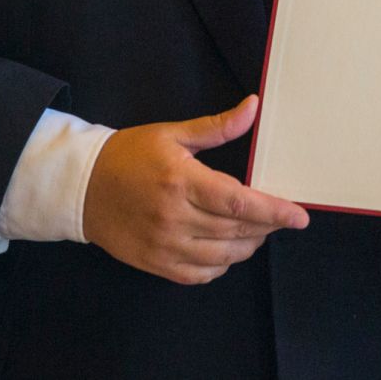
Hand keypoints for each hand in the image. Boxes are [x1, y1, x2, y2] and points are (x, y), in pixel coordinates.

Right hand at [82, 96, 308, 284]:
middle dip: (266, 226)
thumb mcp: (173, 134)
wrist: (80, 186)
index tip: (300, 217)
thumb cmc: (129, 155)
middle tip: (281, 217)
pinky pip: (199, 275)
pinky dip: (221, 266)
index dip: (274, 211)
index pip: (240, 202)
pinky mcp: (154, 263)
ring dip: (248, 246)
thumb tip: (254, 107)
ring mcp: (163, 245)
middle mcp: (174, 217)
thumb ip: (217, 127)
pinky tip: (227, 250)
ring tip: (256, 231)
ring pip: (223, 256)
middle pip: (236, 230)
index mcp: (182, 181)